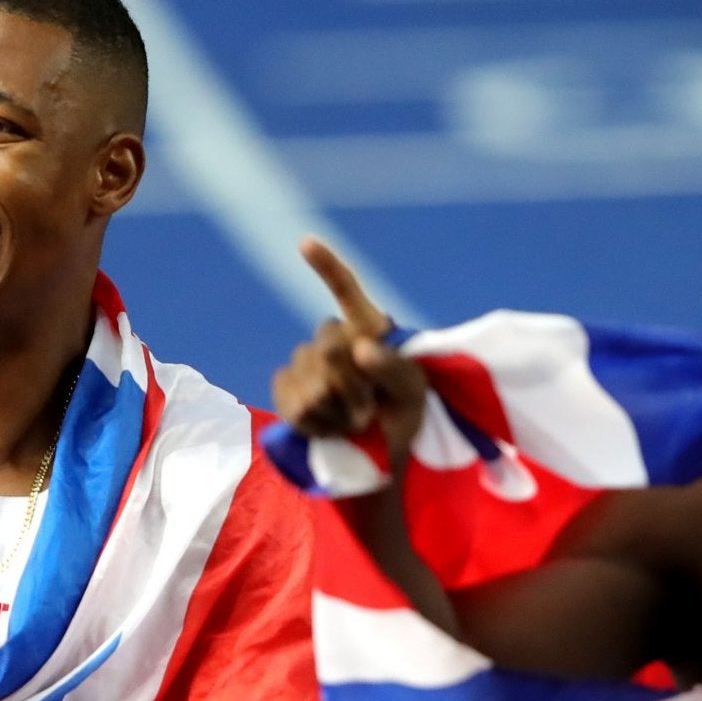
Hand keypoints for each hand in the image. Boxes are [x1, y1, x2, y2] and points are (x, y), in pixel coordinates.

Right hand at [272, 236, 426, 466]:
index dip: (326, 266)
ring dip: (336, 409)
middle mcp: (333, 340)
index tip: (305, 242)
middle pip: (328, 346)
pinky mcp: (287, 392)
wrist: (380, 458)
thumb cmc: (404, 417)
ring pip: (311, 378)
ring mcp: (305, 365)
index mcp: (367, 329)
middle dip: (351, 384)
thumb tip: (359, 349)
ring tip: (353, 424)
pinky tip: (328, 429)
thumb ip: (393, 368)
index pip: (345, 290)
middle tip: (369, 411)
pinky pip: (291, 397)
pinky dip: (314, 420)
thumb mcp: (414, 392)